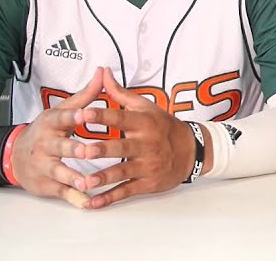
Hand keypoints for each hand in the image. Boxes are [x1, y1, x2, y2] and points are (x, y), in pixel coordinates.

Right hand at [8, 69, 102, 208]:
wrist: (15, 156)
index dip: (73, 116)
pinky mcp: (47, 185)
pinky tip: (88, 203)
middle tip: (88, 152)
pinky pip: (62, 192)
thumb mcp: (61, 111)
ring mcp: (45, 167)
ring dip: (73, 177)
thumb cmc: (48, 130)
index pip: (62, 119)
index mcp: (51, 125)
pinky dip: (74, 198)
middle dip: (74, 150)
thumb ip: (85, 95)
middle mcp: (45, 146)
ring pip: (60, 173)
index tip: (85, 114)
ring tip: (88, 182)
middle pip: (61, 148)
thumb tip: (103, 71)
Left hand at [73, 67, 203, 209]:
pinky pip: (127, 191)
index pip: (121, 117)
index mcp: (144, 123)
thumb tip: (103, 72)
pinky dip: (110, 198)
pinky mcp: (148, 183)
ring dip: (102, 178)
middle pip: (121, 148)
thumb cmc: (163, 126)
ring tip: (84, 182)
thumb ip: (120, 93)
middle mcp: (146, 144)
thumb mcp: (146, 107)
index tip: (83, 113)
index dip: (102, 116)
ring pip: (122, 172)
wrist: (192, 151)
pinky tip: (93, 203)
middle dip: (102, 150)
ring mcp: (148, 165)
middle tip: (83, 151)